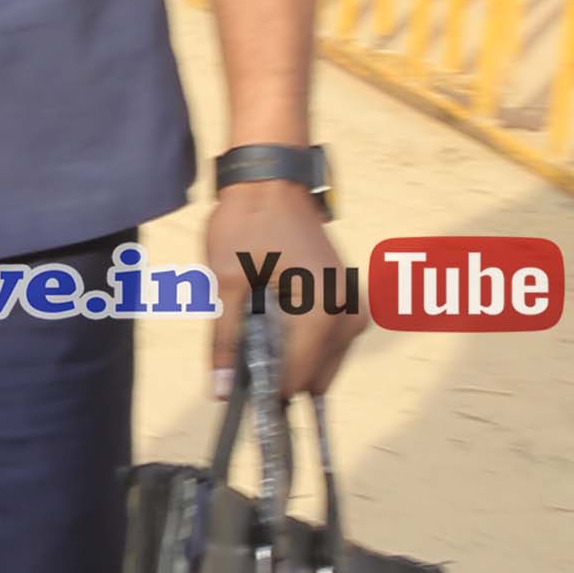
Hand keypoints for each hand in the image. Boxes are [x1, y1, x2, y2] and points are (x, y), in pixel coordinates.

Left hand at [200, 174, 360, 396]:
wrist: (272, 180)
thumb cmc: (247, 225)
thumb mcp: (225, 283)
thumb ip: (225, 340)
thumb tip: (221, 392)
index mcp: (322, 314)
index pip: (296, 379)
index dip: (265, 391)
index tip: (237, 389)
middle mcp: (347, 315)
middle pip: (313, 376)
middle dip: (278, 374)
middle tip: (241, 352)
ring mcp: (352, 307)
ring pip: (322, 361)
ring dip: (290, 357)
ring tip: (255, 326)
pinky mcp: (346, 299)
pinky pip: (327, 341)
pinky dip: (300, 342)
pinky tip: (271, 319)